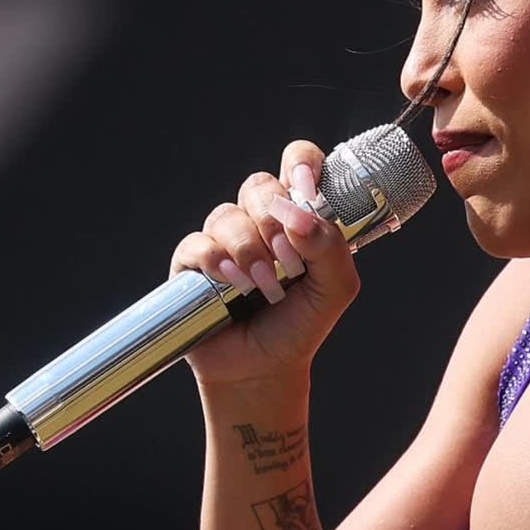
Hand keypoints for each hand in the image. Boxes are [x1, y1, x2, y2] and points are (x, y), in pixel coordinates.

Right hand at [168, 141, 360, 386]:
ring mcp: (223, 238)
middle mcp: (259, 219)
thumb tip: (298, 215)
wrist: (264, 368)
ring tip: (263, 286)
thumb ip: (331, 248)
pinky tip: (231, 285)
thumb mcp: (336, 288)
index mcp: (297, 215)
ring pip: (227, 215)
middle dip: (274, 220)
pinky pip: (197, 243)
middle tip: (289, 261)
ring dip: (249, 251)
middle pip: (258, 184)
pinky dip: (216, 262)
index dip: (300, 165)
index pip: (298, 162)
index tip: (305, 192)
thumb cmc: (301, 323)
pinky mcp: (192, 262)